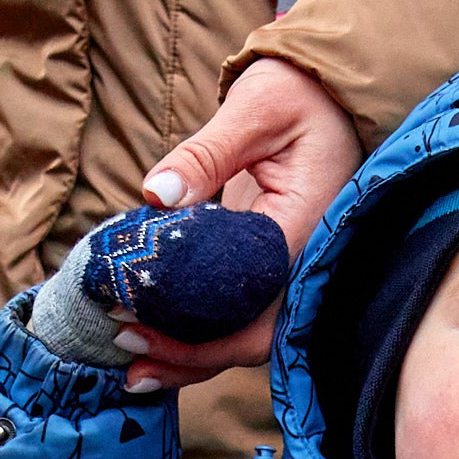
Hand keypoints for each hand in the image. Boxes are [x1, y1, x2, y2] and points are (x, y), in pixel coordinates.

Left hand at [122, 58, 360, 393]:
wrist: (333, 91)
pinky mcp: (272, 266)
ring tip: (133, 367)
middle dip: (190, 356)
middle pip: (252, 337)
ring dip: (191, 356)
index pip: (256, 302)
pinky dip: (199, 331)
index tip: (137, 324)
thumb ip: (205, 154)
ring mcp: (291, 269)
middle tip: (126, 353)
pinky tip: (157, 338)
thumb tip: (155, 195)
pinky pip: (239, 312)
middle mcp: (305, 262)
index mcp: (308, 228)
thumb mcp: (255, 109)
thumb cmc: (299, 92)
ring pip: (246, 335)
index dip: (199, 330)